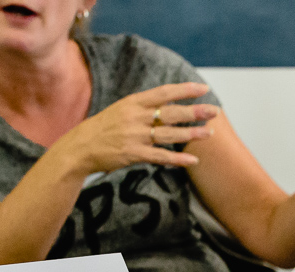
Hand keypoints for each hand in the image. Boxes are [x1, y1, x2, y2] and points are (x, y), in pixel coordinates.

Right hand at [60, 82, 219, 174]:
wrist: (79, 148)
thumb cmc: (103, 129)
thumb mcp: (121, 110)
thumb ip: (143, 108)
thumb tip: (167, 104)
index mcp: (132, 102)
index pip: (163, 92)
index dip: (184, 90)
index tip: (203, 89)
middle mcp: (135, 117)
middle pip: (170, 113)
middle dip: (194, 111)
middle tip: (215, 111)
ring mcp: (134, 136)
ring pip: (169, 134)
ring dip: (191, 134)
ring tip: (209, 134)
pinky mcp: (133, 154)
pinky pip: (160, 157)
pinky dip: (178, 159)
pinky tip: (193, 161)